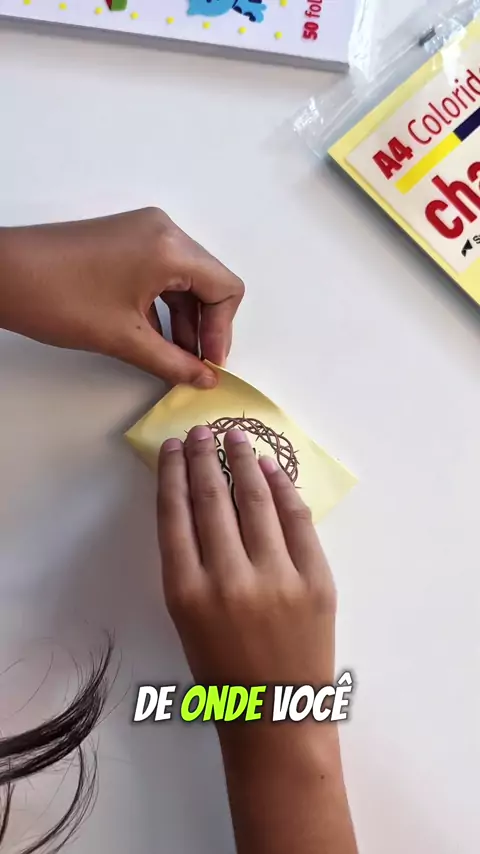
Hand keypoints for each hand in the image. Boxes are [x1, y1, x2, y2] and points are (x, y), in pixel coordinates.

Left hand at [0, 208, 243, 386]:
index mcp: (170, 247)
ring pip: (185, 279)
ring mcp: (143, 232)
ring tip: (175, 357)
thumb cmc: (61, 301)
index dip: (222, 332)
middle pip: (209, 282)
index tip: (209, 364)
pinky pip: (162, 273)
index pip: (225, 289)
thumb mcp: (125, 338)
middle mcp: (164, 231)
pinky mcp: (126, 239)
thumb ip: (173, 362)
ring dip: (185, 319)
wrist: (1, 274)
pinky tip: (157, 338)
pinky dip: (164, 305)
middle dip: (206, 327)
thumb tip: (205, 380)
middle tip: (196, 365)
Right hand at [157, 425, 335, 687]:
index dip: (174, 473)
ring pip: (256, 501)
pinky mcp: (317, 580)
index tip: (174, 447)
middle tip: (202, 432)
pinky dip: (283, 488)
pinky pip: (297, 520)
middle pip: (212, 499)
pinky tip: (271, 468)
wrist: (278, 715)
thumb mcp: (186, 619)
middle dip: (205, 458)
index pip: (175, 514)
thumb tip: (197, 501)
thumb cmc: (222, 671)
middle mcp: (228, 579)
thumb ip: (188, 562)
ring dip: (243, 462)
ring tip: (236, 438)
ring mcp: (277, 578)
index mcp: (186, 592)